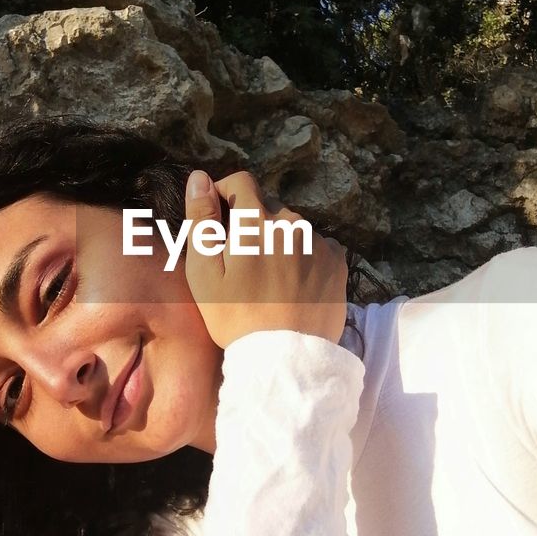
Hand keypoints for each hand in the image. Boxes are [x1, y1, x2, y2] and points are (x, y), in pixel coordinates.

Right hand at [183, 168, 348, 349]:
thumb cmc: (236, 316)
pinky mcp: (337, 261)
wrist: (285, 357)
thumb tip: (199, 178)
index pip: (241, 182)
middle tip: (243, 259)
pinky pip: (317, 245)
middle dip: (253, 222)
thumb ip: (201, 220)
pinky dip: (304, 255)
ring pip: (293, 227)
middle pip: (268, 205)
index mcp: (256, 222)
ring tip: (270, 276)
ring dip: (280, 239)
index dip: (226, 193)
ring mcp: (319, 242)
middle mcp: (292, 223)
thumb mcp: (205, 272)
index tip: (220, 216)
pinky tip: (294, 283)